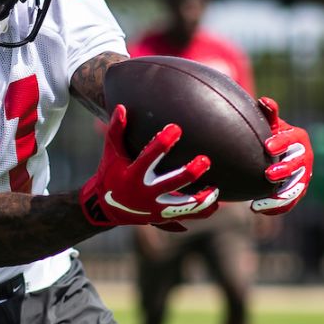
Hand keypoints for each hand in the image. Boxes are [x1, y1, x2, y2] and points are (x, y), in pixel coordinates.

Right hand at [80, 105, 219, 229]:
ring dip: (203, 197)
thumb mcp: (111, 153)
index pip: (149, 157)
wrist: (107, 208)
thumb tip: (121, 107)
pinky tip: (216, 202)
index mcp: (133, 175)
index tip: (177, 128)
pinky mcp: (163, 217)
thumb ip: (116, 131)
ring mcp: (155, 208)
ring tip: (216, 186)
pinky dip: (203, 210)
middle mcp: (145, 193)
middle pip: (173, 183)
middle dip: (191, 172)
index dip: (163, 142)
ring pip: (184, 205)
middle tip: (205, 160)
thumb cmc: (110, 174)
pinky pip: (188, 216)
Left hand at [251, 97, 313, 214]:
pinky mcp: (297, 190)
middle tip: (269, 174)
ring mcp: (303, 175)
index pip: (293, 139)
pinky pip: (290, 201)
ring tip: (263, 200)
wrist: (275, 152)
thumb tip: (264, 101)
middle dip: (285, 169)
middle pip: (299, 164)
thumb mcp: (269, 124)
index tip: (267, 146)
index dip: (282, 142)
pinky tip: (259, 209)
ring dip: (281, 195)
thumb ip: (268, 114)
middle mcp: (304, 156)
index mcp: (298, 138)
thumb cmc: (269, 134)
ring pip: (296, 187)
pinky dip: (277, 207)